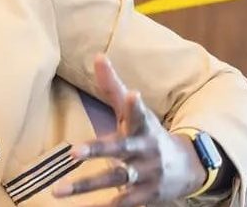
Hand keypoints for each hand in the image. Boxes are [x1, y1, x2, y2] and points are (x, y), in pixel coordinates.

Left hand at [52, 54, 207, 205]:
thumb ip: (112, 87)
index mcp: (142, 127)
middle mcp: (145, 150)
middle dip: (97, 151)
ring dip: (86, 186)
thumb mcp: (133, 113)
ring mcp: (146, 175)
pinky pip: (121, 203)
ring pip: (114, 180)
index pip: (138, 113)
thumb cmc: (149, 134)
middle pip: (119, 150)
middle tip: (72, 153)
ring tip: (57, 190)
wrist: (188, 168)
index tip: (132, 94)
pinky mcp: (145, 196)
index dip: (134, 104)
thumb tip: (98, 55)